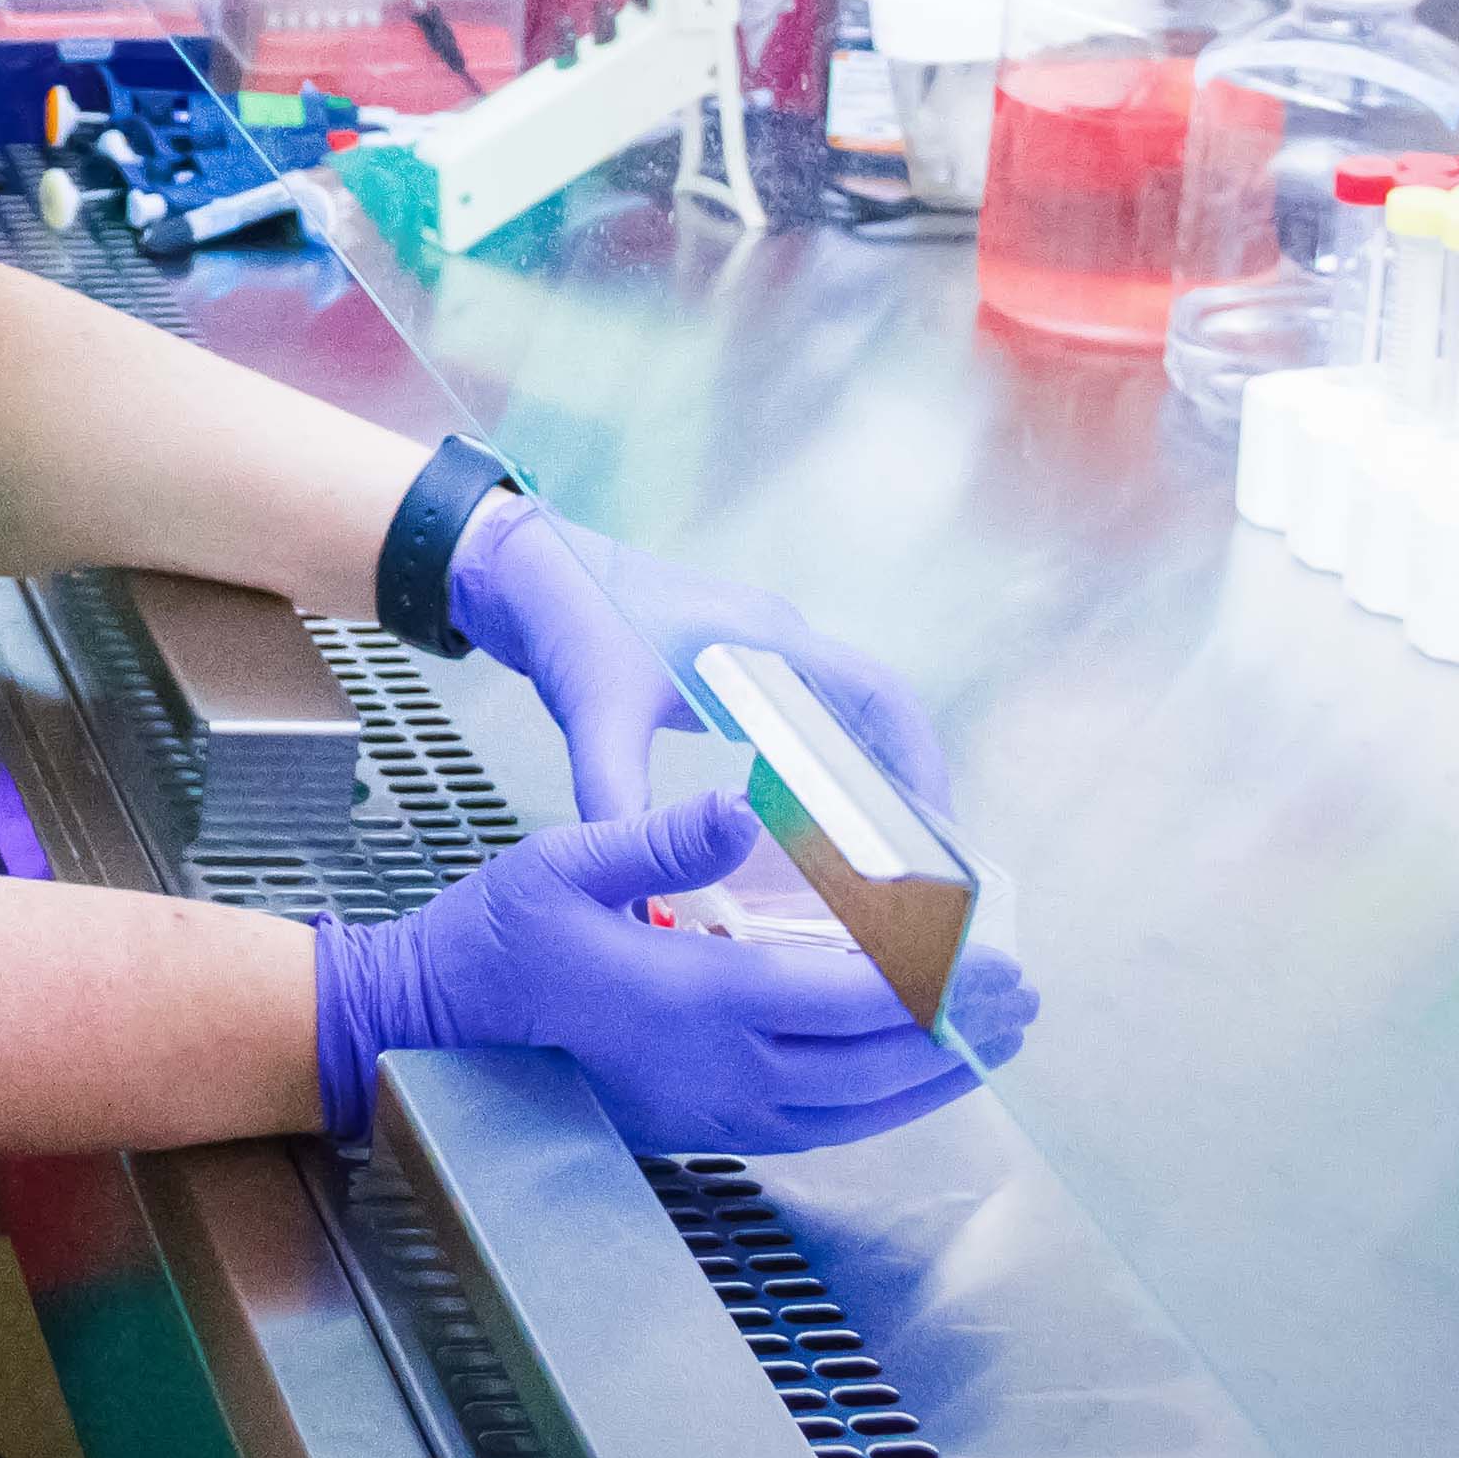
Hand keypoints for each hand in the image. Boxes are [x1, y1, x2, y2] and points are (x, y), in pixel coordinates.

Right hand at [309, 787, 1036, 1150]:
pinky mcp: (701, 1129)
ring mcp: (714, 1112)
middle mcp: (721, 1071)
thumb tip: (742, 808)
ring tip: (990, 1043)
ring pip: (857, 1107)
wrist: (431, 1030)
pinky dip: (879, 1108)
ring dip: (933, 1076)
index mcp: (699, 999)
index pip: (853, 996)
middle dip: (961, 1030)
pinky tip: (900, 1085)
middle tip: (1024, 998)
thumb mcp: (564, 860)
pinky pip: (818, 1130)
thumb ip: (662, 839)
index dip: (938, 979)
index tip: (999, 956)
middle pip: (876, 1062)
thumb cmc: (495, 941)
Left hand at [448, 497, 950, 822]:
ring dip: (868, 774)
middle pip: (876, 710)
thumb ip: (614, 794)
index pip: (877, 698)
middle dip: (906, 783)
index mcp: (766, 639)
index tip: (933, 834)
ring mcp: (759, 646)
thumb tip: (633, 888)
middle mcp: (779, 637)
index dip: (916, 765)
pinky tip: (811, 820)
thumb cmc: (567, 623)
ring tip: (882, 855)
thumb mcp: (593, 714)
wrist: (525, 569)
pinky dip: (824, 763)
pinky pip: (806, 713)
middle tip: (921, 865)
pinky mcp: (733, 661)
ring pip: (844, 713)